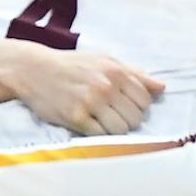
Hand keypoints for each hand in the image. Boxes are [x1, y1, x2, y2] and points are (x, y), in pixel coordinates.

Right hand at [0, 45, 165, 135]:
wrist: (34, 69)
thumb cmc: (72, 65)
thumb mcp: (105, 60)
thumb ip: (135, 74)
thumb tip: (162, 88)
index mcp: (116, 71)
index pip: (145, 101)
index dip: (138, 107)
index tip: (125, 106)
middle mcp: (106, 86)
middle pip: (135, 118)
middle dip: (127, 120)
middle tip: (112, 115)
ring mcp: (91, 102)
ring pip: (121, 130)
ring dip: (114, 130)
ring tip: (102, 121)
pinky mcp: (75, 117)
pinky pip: (100, 135)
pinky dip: (98, 133)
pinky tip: (89, 123)